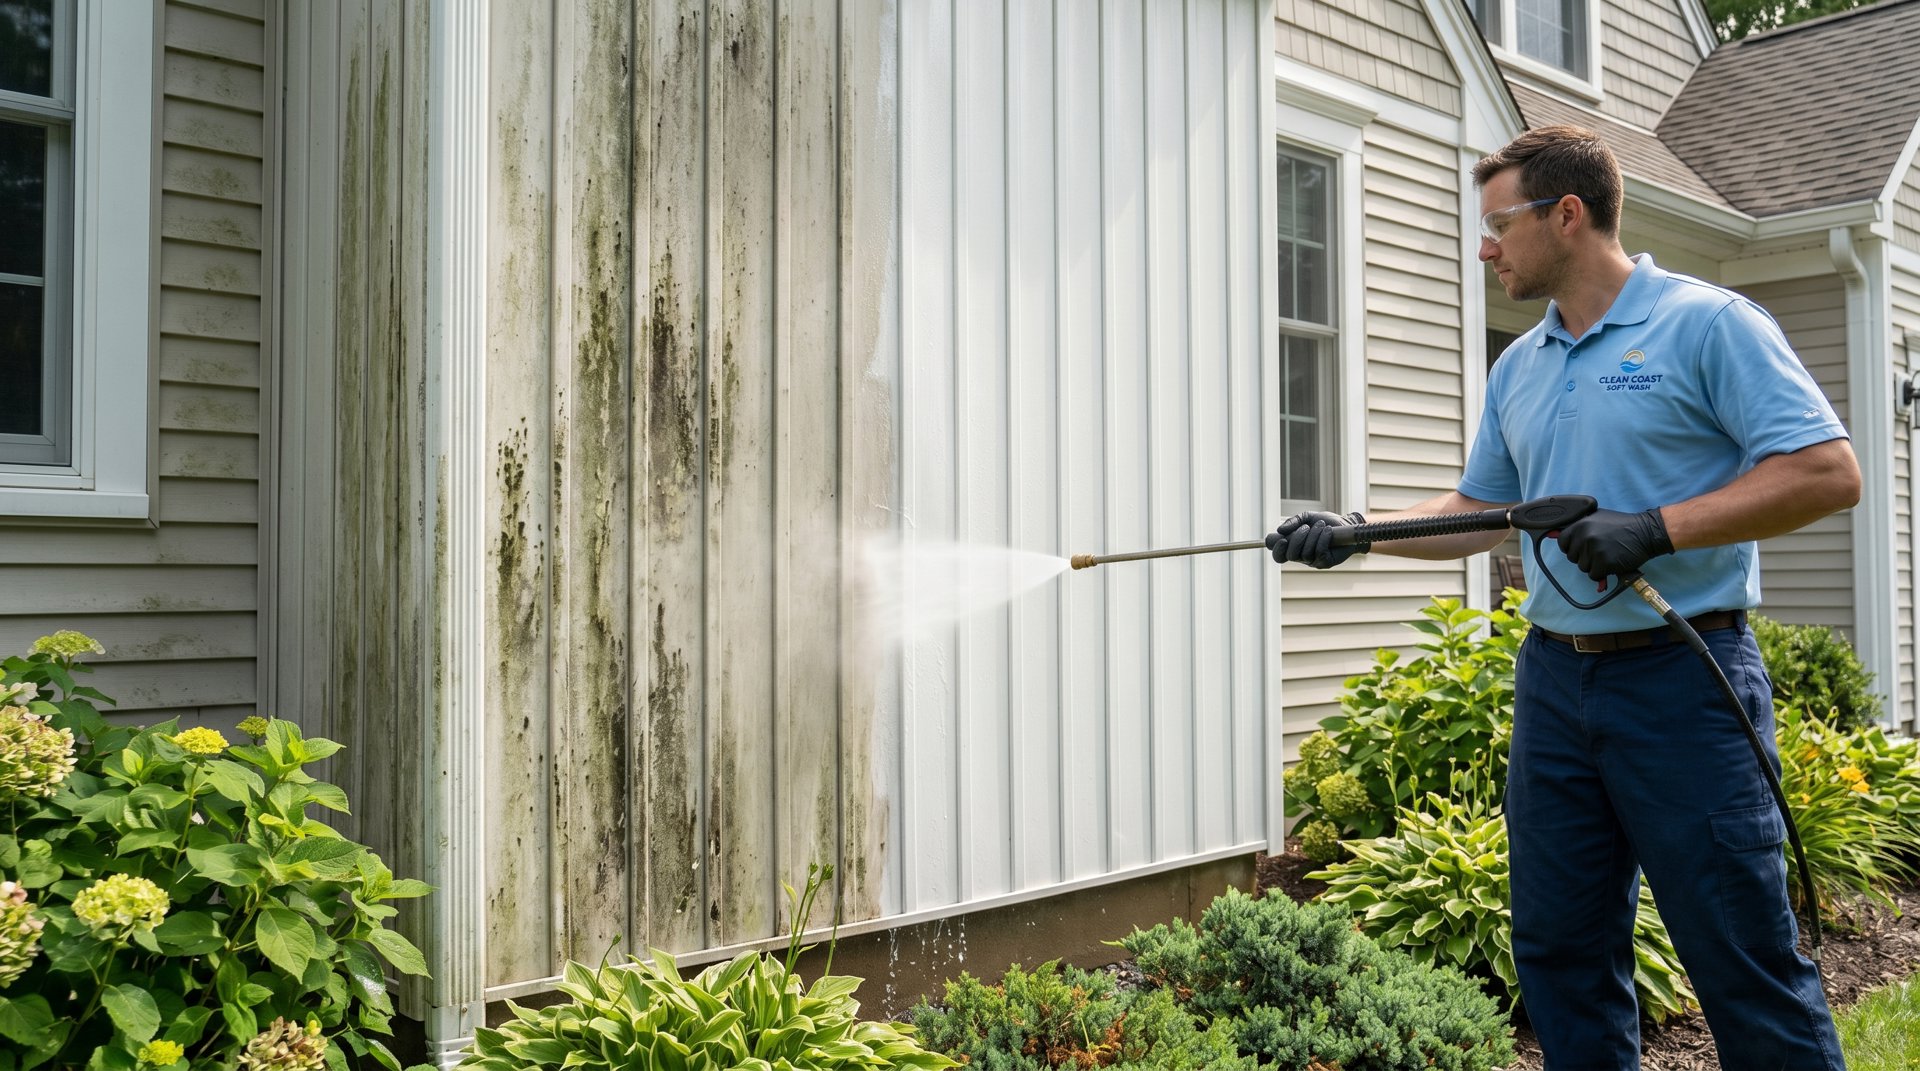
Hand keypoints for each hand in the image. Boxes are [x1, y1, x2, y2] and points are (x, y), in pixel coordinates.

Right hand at [1266, 511, 1368, 568]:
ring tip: (1321, 525)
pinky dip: (1323, 539)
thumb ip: (1293, 521)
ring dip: (1313, 536)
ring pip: (1306, 553)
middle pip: (1290, 555)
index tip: (1282, 539)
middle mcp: (1301, 556)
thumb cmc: (1325, 522)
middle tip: (1306, 528)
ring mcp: (1313, 561)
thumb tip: (1279, 530)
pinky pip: (1319, 553)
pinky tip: (1328, 531)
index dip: (1277, 549)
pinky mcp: (1325, 562)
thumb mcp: (1307, 517)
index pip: (1278, 555)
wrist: (1346, 525)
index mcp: (1294, 546)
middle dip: (1297, 539)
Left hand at [1556, 507, 1672, 581]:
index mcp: (1580, 525)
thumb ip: (1577, 526)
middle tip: (1601, 549)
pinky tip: (1613, 562)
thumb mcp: (1597, 518)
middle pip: (1572, 557)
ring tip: (1608, 554)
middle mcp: (1585, 537)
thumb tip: (1551, 534)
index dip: (1571, 547)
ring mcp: (1594, 550)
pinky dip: (1602, 574)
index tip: (1582, 547)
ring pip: (1583, 568)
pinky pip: (1594, 576)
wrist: (1645, 532)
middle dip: (1584, 557)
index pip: (1562, 542)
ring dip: (1594, 565)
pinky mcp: (1604, 563)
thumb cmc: (1622, 526)